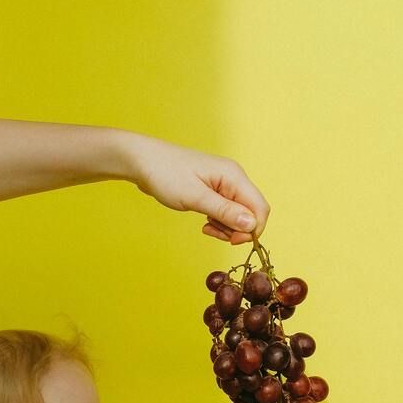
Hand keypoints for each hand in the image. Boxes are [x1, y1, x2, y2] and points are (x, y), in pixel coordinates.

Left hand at [123, 134, 268, 243]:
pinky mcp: (214, 191)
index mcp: (233, 176)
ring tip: (206, 227)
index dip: (252, 229)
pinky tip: (204, 223)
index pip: (260, 208)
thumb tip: (251, 225)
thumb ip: (225, 211)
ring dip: (226, 228)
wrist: (143, 161)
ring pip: (239, 215)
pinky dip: (219, 222)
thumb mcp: (195, 197)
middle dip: (238, 230)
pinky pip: (226, 212)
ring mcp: (224, 184)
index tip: (232, 241)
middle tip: (214, 233)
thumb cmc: (166, 174)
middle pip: (251, 213)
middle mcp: (233, 179)